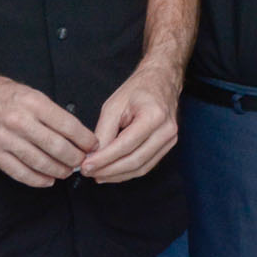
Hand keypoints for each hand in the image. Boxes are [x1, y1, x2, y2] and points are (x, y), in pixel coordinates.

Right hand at [0, 70, 97, 187]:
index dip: (85, 139)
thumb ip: (50, 112)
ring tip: (67, 171)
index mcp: (33, 102)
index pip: (68, 126)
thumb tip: (75, 133)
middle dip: (75, 158)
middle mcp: (20, 121)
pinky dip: (37, 179)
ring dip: (59, 170)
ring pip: (40, 162)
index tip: (93, 145)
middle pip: (57, 147)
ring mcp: (4, 139)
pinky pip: (19, 172)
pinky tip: (48, 180)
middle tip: (83, 162)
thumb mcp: (30, 92)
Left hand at [80, 61, 180, 182]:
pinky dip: (127, 172)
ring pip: (141, 167)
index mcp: (154, 116)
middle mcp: (166, 130)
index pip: (125, 146)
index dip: (104, 159)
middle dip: (109, 170)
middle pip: (134, 160)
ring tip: (97, 175)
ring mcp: (170, 139)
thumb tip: (93, 156)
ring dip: (117, 175)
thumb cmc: (139, 89)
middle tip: (89, 172)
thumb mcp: (113, 106)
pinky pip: (146, 165)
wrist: (161, 81)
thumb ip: (103, 132)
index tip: (86, 166)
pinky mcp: (168, 146)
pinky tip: (112, 172)